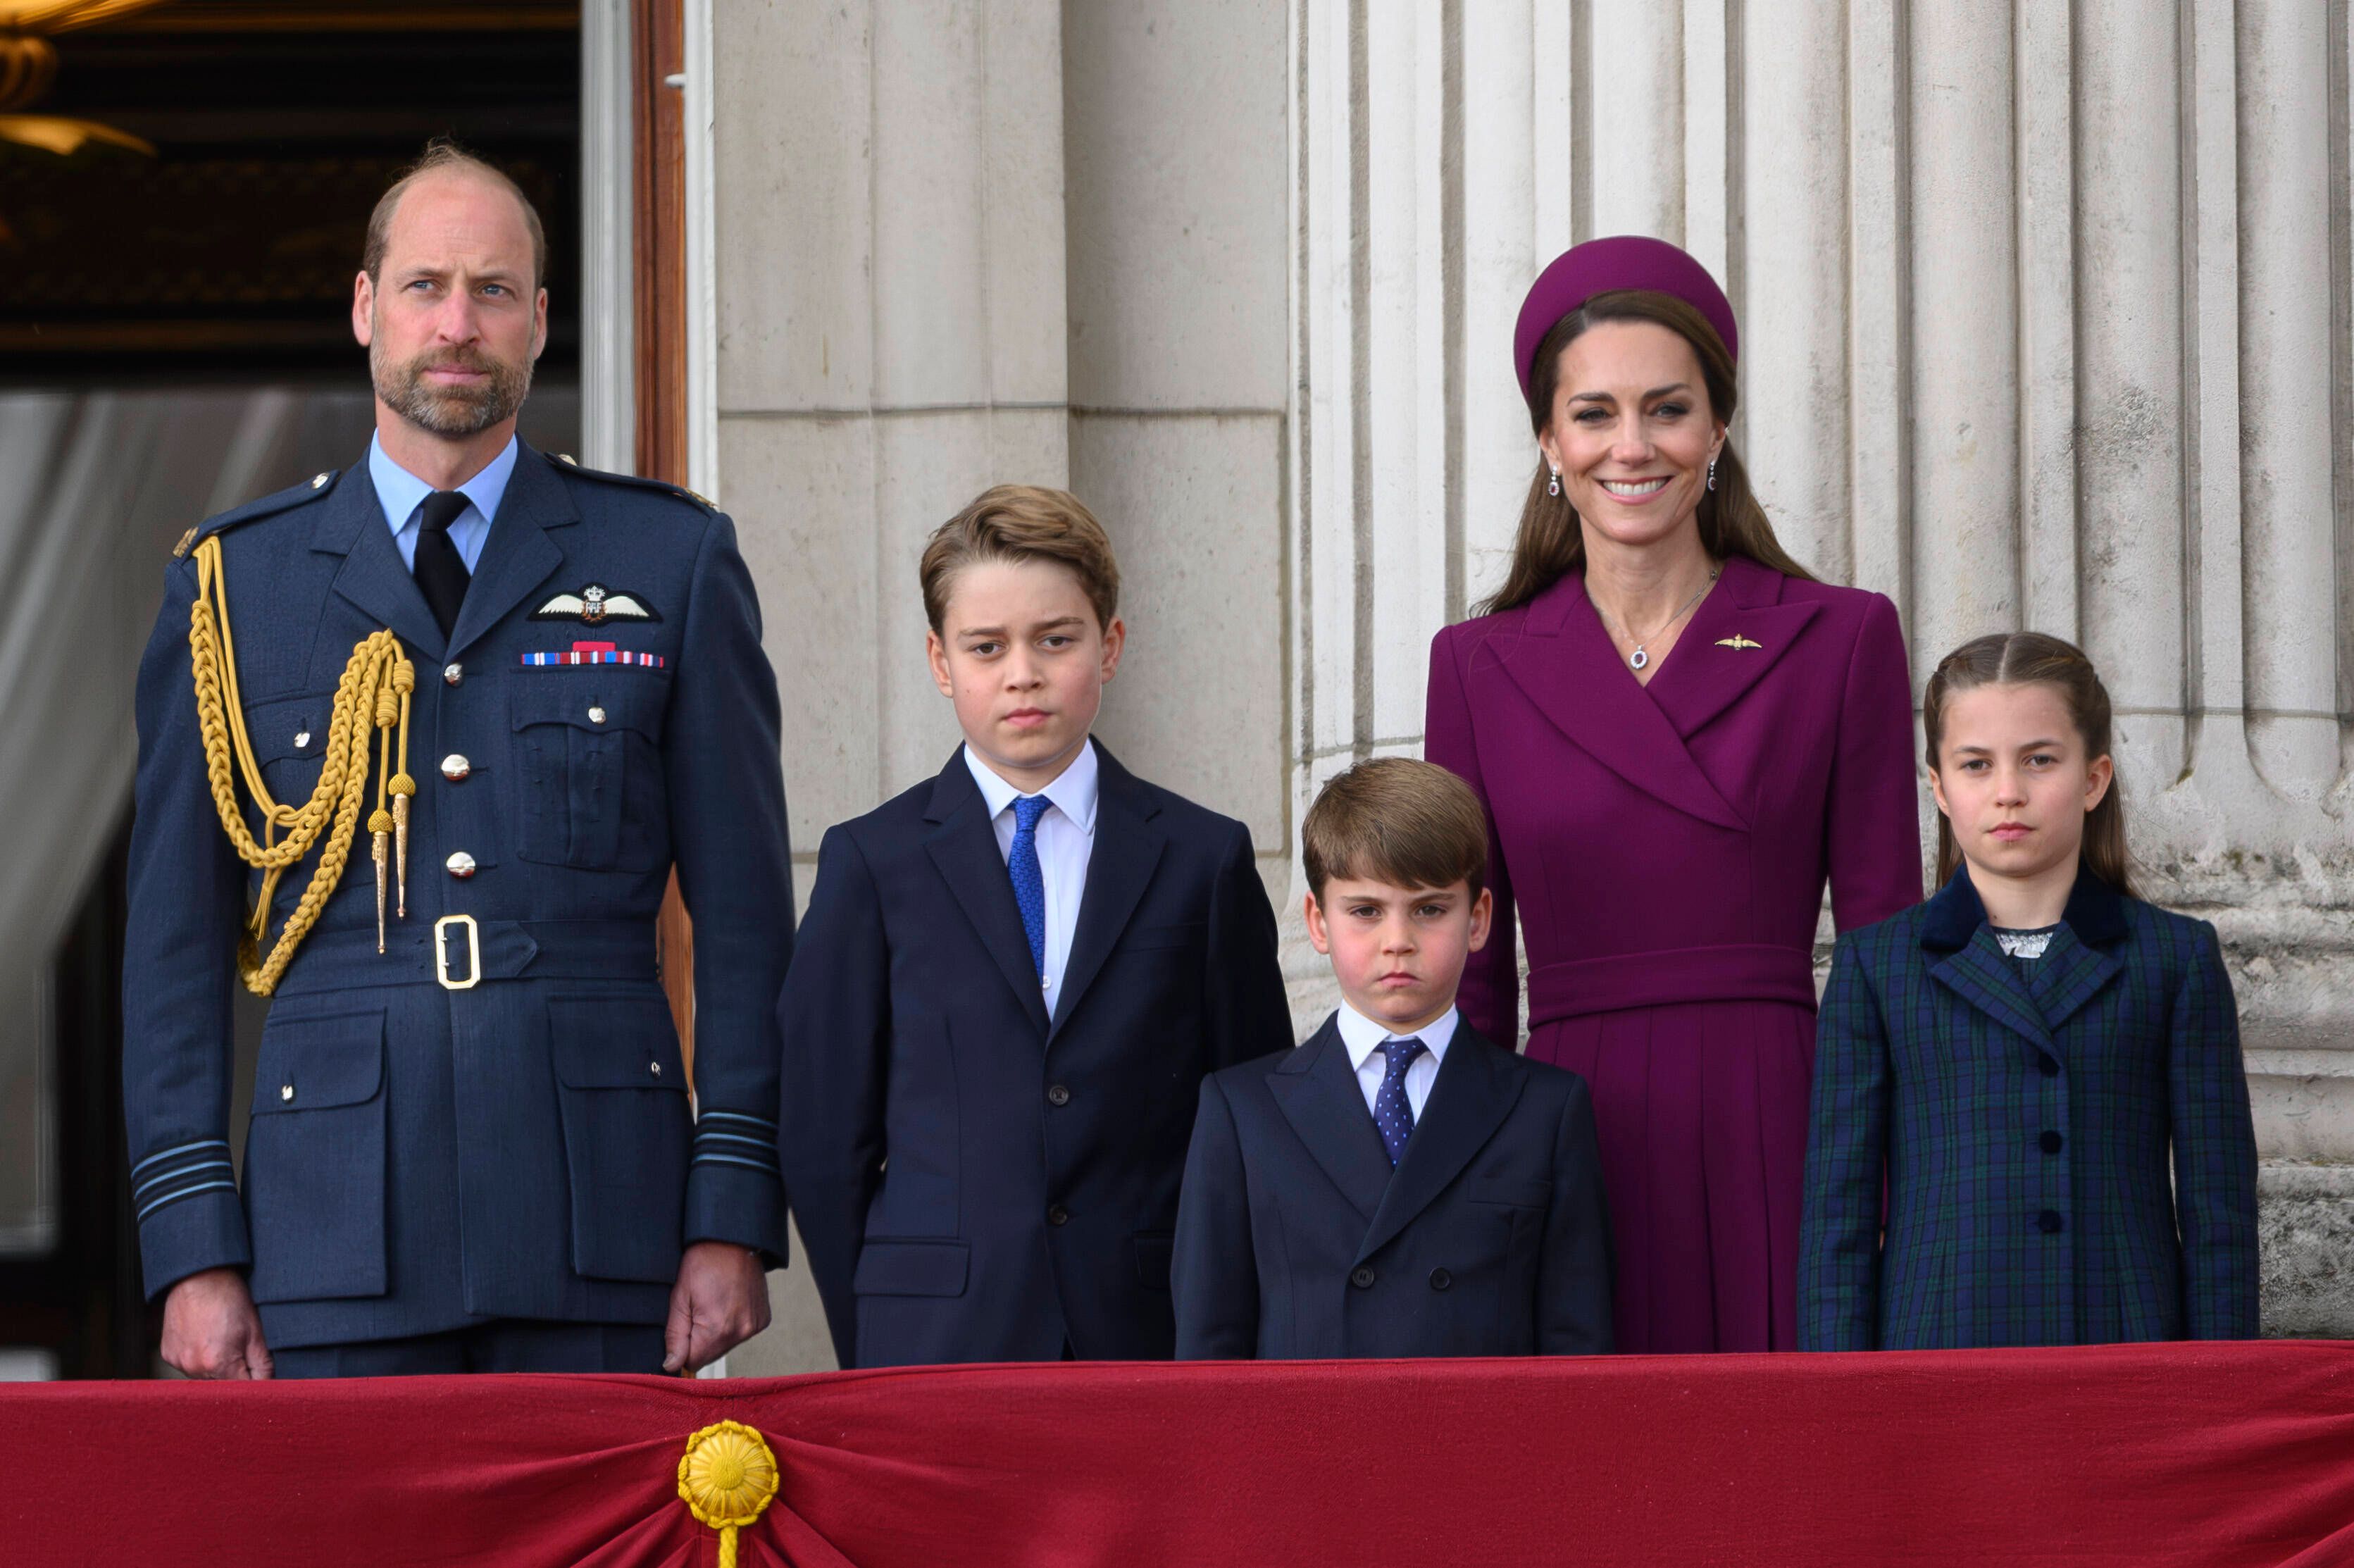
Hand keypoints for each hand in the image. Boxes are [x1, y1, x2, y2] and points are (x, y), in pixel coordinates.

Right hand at [161, 1267, 272, 1378]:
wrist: (199, 1277)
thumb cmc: (229, 1299)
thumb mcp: (255, 1332)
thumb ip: (262, 1364)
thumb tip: (267, 1385)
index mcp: (218, 1363)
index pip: (241, 1390)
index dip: (253, 1383)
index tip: (258, 1373)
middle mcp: (193, 1367)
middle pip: (222, 1385)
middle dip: (235, 1373)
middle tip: (239, 1347)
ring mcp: (178, 1362)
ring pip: (205, 1377)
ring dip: (216, 1367)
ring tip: (221, 1339)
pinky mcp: (167, 1355)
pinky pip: (188, 1366)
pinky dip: (199, 1358)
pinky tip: (206, 1339)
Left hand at [664, 1241, 771, 1373]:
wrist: (733, 1239)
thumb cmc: (703, 1262)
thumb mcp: (679, 1297)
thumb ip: (675, 1336)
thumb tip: (671, 1366)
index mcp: (717, 1329)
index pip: (692, 1362)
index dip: (683, 1347)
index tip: (684, 1324)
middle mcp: (741, 1332)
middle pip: (710, 1356)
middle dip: (701, 1340)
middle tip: (699, 1309)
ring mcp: (755, 1326)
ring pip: (726, 1345)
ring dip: (717, 1332)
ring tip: (715, 1303)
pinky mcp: (763, 1319)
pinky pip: (741, 1333)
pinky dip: (733, 1324)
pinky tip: (729, 1303)